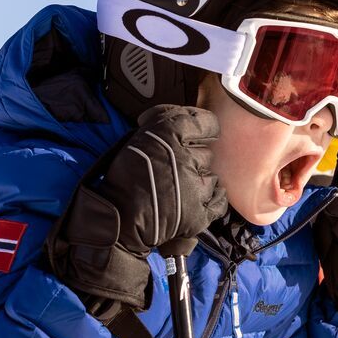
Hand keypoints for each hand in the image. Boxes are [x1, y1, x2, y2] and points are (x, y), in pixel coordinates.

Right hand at [48, 105, 226, 313]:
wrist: (118, 220)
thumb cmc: (122, 180)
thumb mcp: (138, 140)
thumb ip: (162, 124)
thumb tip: (180, 116)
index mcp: (168, 136)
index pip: (207, 123)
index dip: (203, 128)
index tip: (197, 134)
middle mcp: (185, 159)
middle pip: (208, 152)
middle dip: (194, 159)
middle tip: (175, 169)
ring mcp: (195, 187)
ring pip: (212, 176)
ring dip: (200, 181)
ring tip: (179, 189)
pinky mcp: (200, 213)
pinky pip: (219, 199)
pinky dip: (209, 199)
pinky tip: (194, 200)